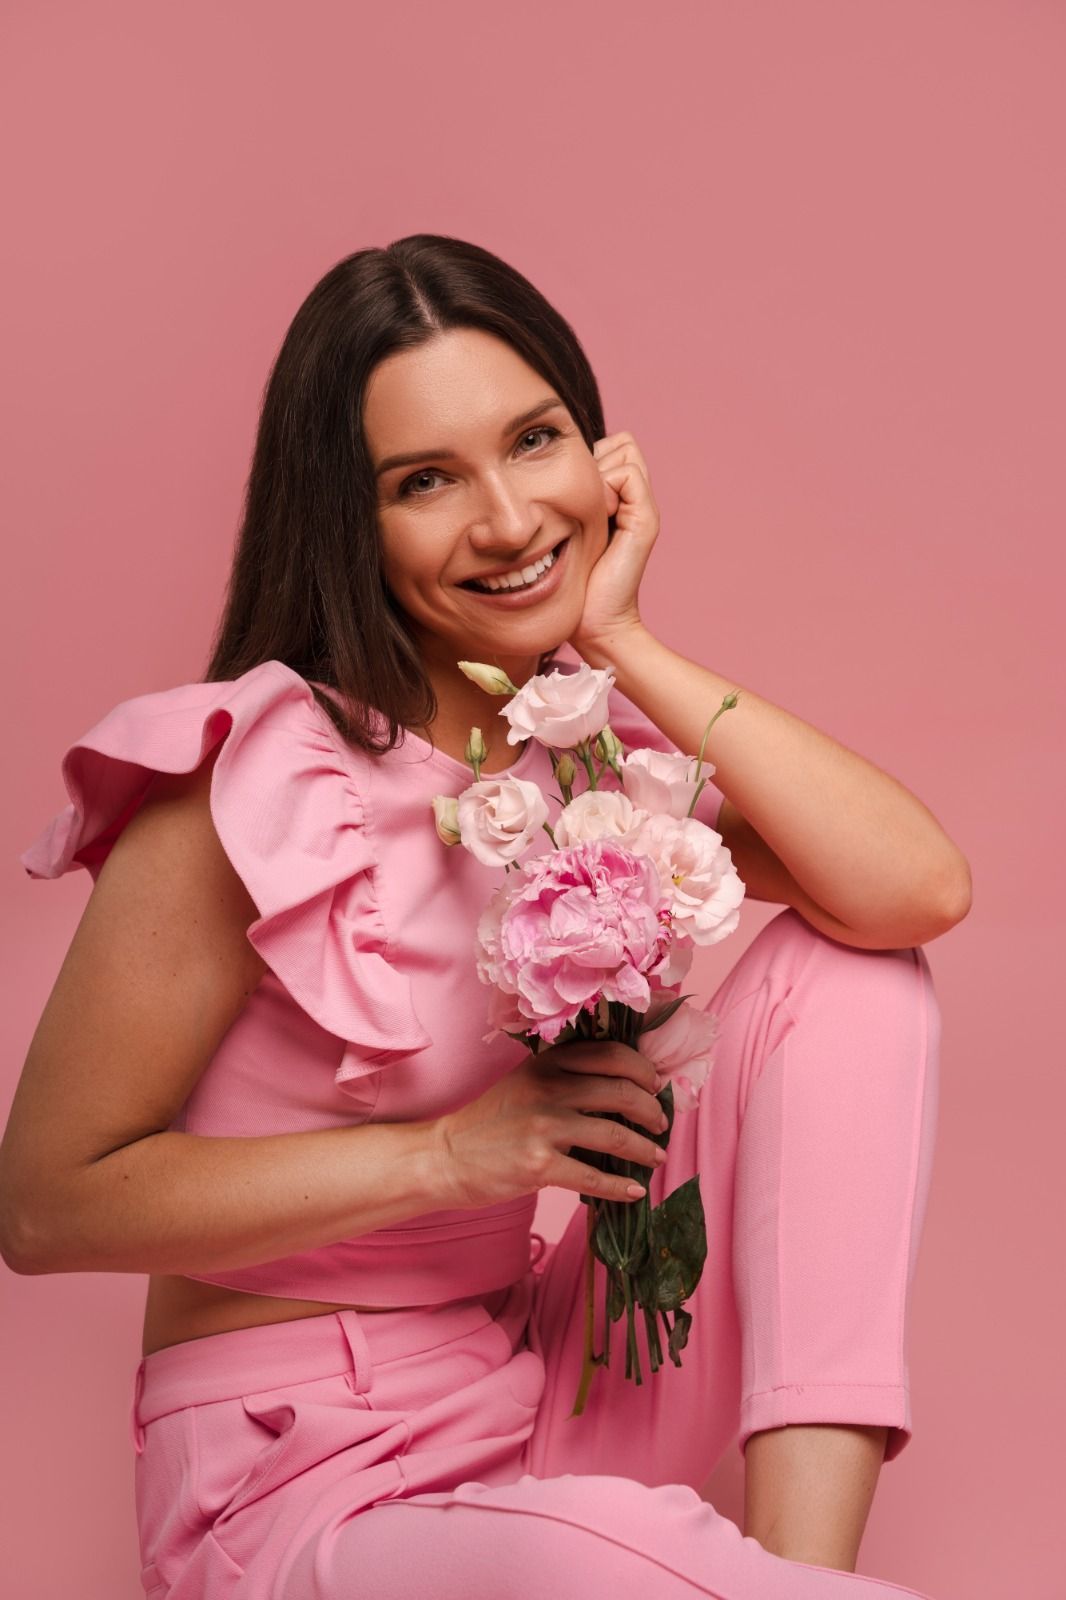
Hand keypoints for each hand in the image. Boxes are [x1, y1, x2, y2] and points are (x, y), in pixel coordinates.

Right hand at [430, 1038, 668, 1210]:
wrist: (445, 1157)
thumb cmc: (490, 1123)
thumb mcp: (524, 1083)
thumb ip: (564, 1078)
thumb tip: (621, 1091)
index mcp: (546, 1064)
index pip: (611, 1053)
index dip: (642, 1070)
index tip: (654, 1086)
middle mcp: (547, 1088)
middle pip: (621, 1091)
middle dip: (651, 1110)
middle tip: (661, 1123)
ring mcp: (543, 1126)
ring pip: (614, 1134)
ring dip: (645, 1148)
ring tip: (657, 1156)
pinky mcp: (538, 1165)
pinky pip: (593, 1176)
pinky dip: (619, 1186)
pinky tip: (634, 1191)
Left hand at [568, 430, 660, 662]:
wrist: (594, 623)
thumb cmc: (574, 585)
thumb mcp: (566, 532)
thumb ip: (568, 502)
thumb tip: (545, 470)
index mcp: (621, 501)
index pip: (613, 446)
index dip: (590, 459)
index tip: (568, 493)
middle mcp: (637, 500)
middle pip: (622, 443)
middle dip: (595, 459)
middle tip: (577, 499)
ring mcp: (644, 508)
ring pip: (626, 450)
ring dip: (599, 472)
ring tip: (587, 510)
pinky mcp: (645, 520)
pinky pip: (627, 474)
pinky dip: (605, 486)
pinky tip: (595, 516)